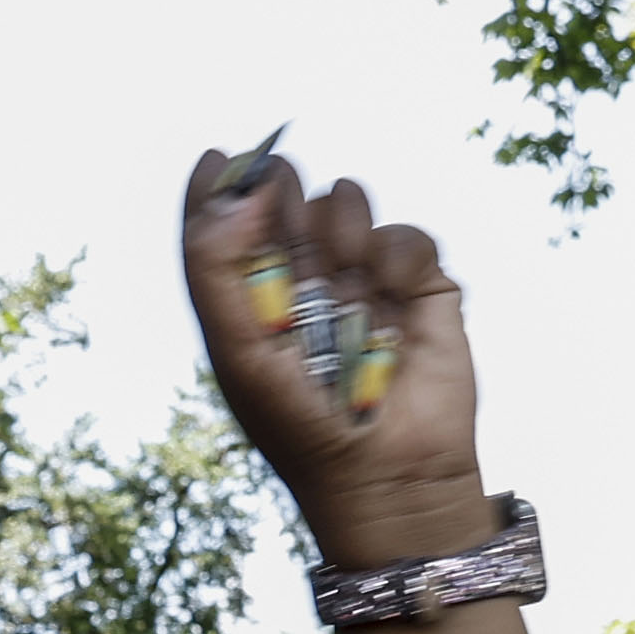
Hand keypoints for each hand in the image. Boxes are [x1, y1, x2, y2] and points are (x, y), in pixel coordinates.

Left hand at [179, 146, 495, 567]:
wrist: (387, 475)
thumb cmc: (301, 426)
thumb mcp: (238, 352)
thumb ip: (215, 268)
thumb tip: (233, 186)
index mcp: (249, 290)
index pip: (229, 213)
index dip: (226, 181)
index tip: (223, 158)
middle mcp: (302, 275)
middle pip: (288, 192)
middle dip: (289, 202)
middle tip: (294, 245)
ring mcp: (361, 276)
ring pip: (346, 200)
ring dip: (343, 233)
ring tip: (349, 289)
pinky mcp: (419, 283)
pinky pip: (405, 234)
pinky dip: (397, 259)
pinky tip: (394, 302)